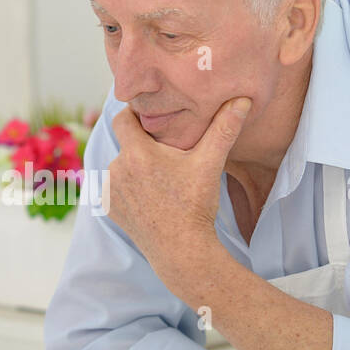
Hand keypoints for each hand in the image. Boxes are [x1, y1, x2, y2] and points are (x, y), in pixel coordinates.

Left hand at [105, 96, 251, 286]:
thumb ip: (223, 128)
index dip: (135, 115)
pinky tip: (148, 196)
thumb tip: (241, 99)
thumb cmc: (196, 205)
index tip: (151, 120)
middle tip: (165, 153)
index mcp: (136, 152)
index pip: (122, 117)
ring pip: (121, 166)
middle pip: (126, 144)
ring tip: (159, 178)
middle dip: (142, 145)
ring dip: (135, 167)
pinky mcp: (108, 207)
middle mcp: (117, 168)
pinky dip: (128, 188)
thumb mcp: (210, 163)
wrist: (182, 250)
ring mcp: (110, 189)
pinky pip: (116, 187)